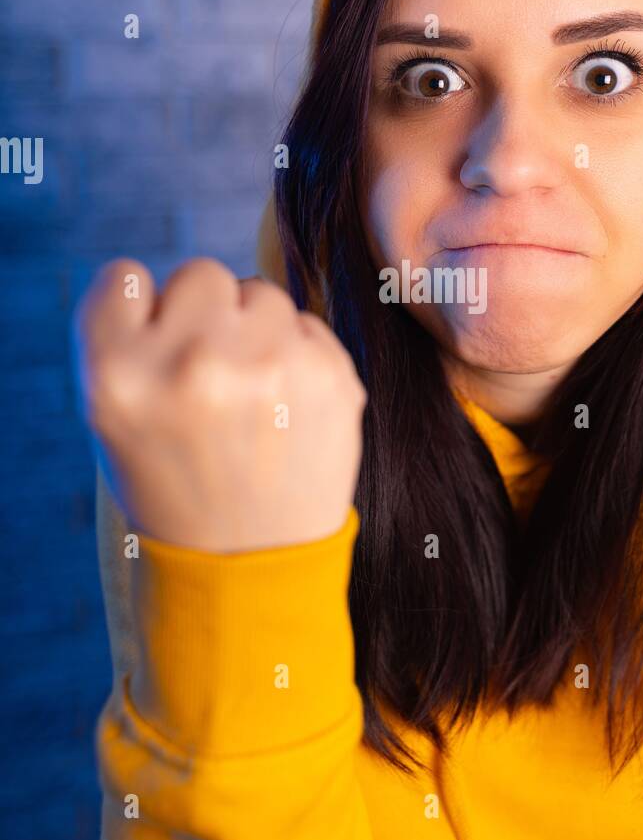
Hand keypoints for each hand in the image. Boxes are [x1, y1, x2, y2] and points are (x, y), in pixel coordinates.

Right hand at [72, 257, 365, 551]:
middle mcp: (191, 362)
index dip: (139, 315)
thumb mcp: (114, 418)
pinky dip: (298, 356)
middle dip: (204, 317)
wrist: (251, 565)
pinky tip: (285, 412)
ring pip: (261, 292)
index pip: (122, 279)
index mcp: (118, 374)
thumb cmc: (174, 481)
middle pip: (200, 274)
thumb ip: (134, 337)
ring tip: (249, 401)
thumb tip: (196, 280)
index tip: (151, 357)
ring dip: (255, 331)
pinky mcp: (331, 377)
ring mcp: (269, 368)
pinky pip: (307, 323)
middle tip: (206, 383)